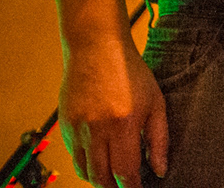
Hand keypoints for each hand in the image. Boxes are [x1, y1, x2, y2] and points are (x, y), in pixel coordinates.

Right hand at [49, 0, 167, 187]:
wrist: (95, 48)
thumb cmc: (130, 72)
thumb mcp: (156, 102)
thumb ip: (159, 138)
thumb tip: (160, 170)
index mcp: (123, 123)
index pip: (124, 172)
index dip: (131, 187)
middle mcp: (96, 129)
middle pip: (101, 177)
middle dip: (114, 187)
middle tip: (126, 185)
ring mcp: (76, 129)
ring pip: (84, 171)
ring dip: (99, 180)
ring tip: (113, 177)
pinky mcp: (64, 126)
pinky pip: (73, 157)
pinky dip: (85, 165)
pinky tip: (99, 160)